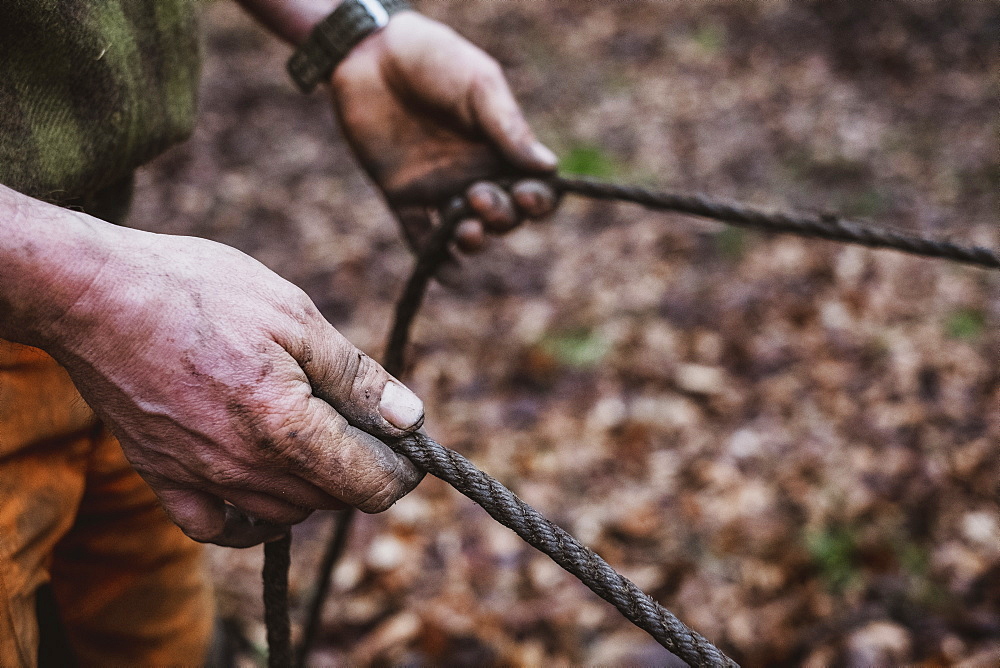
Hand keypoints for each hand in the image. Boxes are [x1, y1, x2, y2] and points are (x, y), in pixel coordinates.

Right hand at [40, 219, 424, 546]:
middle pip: (334, 500)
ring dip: (312, 484)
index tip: (405, 437)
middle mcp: (245, 469)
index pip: (373, 485)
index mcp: (287, 428)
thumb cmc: (199, 292)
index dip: (403, 465)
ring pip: (286, 513)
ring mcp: (201, 479)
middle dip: (361, 466)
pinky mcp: (163, 478)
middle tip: (354, 416)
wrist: (94, 294)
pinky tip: (259, 488)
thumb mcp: (296, 317)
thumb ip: (356, 378)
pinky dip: (249, 520)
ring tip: (306, 431)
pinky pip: (219, 529)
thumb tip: (410, 419)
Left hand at [330, 11, 559, 255]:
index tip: (528, 194)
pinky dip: (436, 262)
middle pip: (505, 217)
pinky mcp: (402, 195)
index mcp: (501, 149)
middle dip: (501, 217)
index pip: (535, 188)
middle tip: (479, 195)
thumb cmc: (434, 60)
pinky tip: (451, 277)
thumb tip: (548, 169)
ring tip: (467, 230)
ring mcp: (439, 188)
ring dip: (474, 240)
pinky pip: (420, 236)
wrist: (371, 53)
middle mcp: (475, 173)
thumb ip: (508, 128)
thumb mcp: (478, 86)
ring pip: (467, 232)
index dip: (539, 202)